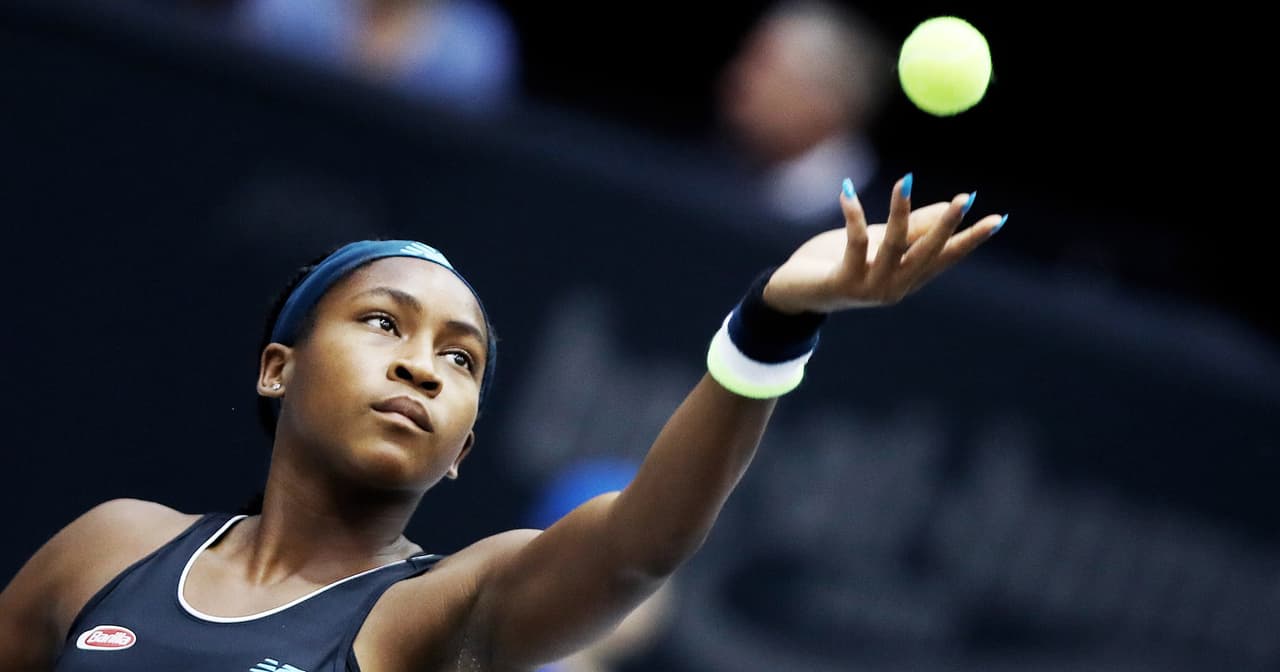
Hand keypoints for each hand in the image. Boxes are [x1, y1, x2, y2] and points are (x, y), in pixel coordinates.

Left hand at [763, 175, 1003, 313]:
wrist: (794, 293)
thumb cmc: (837, 263)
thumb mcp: (878, 243)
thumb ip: (913, 228)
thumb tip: (949, 206)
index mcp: (906, 280)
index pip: (944, 258)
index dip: (969, 240)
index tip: (997, 219)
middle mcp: (893, 288)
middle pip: (926, 255)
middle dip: (946, 226)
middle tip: (964, 198)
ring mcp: (869, 289)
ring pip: (893, 247)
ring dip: (900, 213)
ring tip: (905, 181)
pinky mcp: (843, 283)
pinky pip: (854, 243)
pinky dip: (853, 215)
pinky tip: (847, 192)